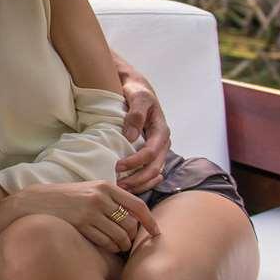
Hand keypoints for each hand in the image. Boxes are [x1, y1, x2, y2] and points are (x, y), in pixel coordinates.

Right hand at [4, 181, 159, 252]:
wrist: (37, 202)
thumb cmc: (68, 198)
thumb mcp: (91, 190)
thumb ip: (112, 198)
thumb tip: (137, 217)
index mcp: (106, 186)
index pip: (137, 205)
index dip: (150, 221)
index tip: (157, 232)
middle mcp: (100, 198)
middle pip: (130, 224)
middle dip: (132, 236)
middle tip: (128, 241)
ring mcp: (90, 211)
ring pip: (119, 236)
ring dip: (122, 245)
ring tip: (118, 245)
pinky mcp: (81, 224)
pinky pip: (105, 242)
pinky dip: (110, 247)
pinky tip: (106, 246)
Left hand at [116, 72, 169, 193]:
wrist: (137, 89)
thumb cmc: (137, 91)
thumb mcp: (138, 97)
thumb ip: (136, 115)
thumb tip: (131, 137)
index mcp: (161, 131)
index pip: (151, 153)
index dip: (135, 162)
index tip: (117, 166)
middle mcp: (162, 144)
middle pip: (154, 169)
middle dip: (137, 180)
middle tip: (118, 186)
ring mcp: (158, 150)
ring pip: (153, 174)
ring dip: (139, 184)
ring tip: (121, 189)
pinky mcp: (150, 154)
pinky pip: (149, 172)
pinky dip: (140, 181)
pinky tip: (128, 186)